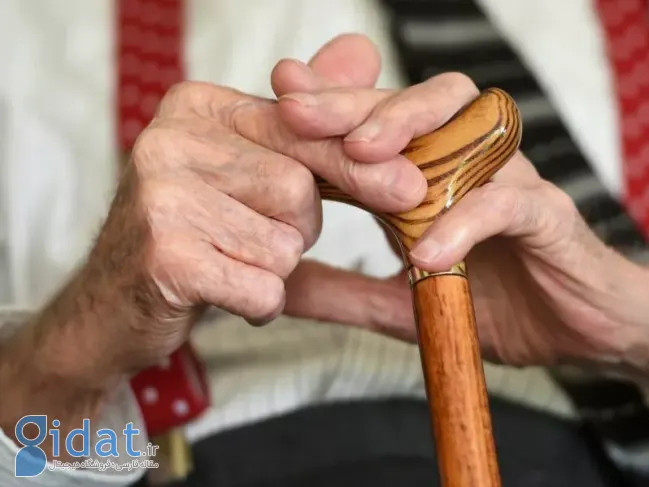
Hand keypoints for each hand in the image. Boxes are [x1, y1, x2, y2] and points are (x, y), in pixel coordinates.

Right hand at [2, 33, 420, 452]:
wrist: (113, 307)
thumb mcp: (250, 170)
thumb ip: (308, 118)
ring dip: (274, 270)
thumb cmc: (194, 234)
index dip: (356, 164)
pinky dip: (259, 305)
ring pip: (284, 244)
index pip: (301, 128)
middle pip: (298, 190)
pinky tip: (222, 294)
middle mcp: (171, 138)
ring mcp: (160, 195)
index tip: (409, 188)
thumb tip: (363, 52)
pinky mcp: (163, 254)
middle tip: (258, 241)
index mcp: (198, 107)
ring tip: (229, 264)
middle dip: (297, 230)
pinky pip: (262, 289)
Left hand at [275, 53, 648, 400]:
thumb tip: (281, 289)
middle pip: (415, 105)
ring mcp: (511, 183)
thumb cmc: (500, 304)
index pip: (379, 127)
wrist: (586, 333)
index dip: (331, 109)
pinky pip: (505, 204)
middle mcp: (471, 165)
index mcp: (433, 178)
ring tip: (362, 156)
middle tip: (299, 108)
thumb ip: (347, 292)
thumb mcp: (406, 303)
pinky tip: (428, 251)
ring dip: (412, 131)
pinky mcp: (548, 216)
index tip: (279, 96)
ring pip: (468, 124)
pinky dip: (465, 222)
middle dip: (356, 102)